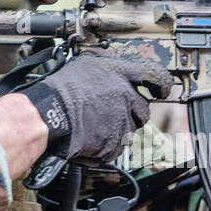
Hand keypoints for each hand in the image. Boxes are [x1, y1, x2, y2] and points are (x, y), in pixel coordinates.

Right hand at [23, 53, 174, 162]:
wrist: (48, 114)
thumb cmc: (60, 90)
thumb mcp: (85, 64)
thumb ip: (107, 66)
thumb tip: (117, 70)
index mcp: (118, 73)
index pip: (154, 75)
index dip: (162, 85)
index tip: (162, 90)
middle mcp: (124, 95)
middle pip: (143, 109)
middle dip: (132, 114)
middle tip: (113, 114)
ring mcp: (120, 119)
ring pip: (130, 129)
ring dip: (116, 130)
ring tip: (95, 125)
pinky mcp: (114, 140)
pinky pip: (116, 147)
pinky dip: (105, 146)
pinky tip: (91, 137)